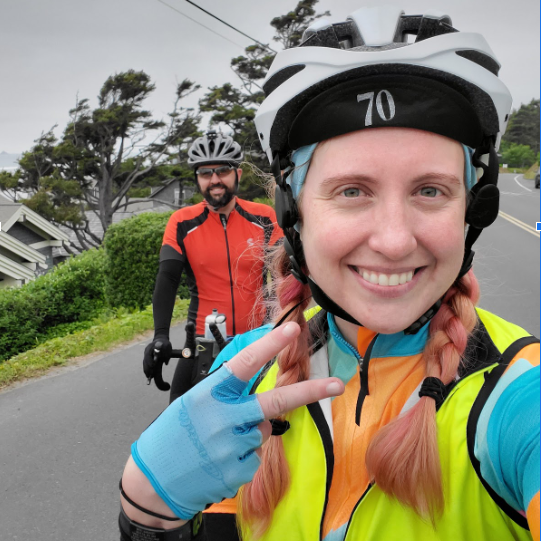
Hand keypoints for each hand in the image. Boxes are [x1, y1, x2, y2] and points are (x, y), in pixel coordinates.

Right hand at [131, 322, 343, 519]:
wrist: (154, 479)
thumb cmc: (174, 433)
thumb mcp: (194, 402)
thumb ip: (228, 395)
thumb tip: (263, 395)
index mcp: (210, 393)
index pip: (246, 363)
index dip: (271, 344)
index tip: (292, 329)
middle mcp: (223, 417)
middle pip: (275, 401)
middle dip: (310, 392)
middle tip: (337, 384)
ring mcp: (231, 447)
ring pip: (263, 430)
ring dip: (250, 432)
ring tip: (220, 441)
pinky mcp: (236, 472)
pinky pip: (255, 456)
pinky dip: (244, 456)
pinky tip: (221, 459)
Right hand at [143, 337, 171, 380]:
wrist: (161, 340)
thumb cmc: (165, 344)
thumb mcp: (168, 346)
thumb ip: (167, 354)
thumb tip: (165, 363)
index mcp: (151, 347)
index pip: (148, 355)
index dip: (149, 361)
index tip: (152, 366)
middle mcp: (147, 351)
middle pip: (145, 360)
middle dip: (147, 368)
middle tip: (150, 374)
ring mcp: (146, 354)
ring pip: (144, 363)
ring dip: (146, 370)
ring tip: (149, 376)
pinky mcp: (147, 357)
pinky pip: (145, 364)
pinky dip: (147, 369)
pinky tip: (148, 375)